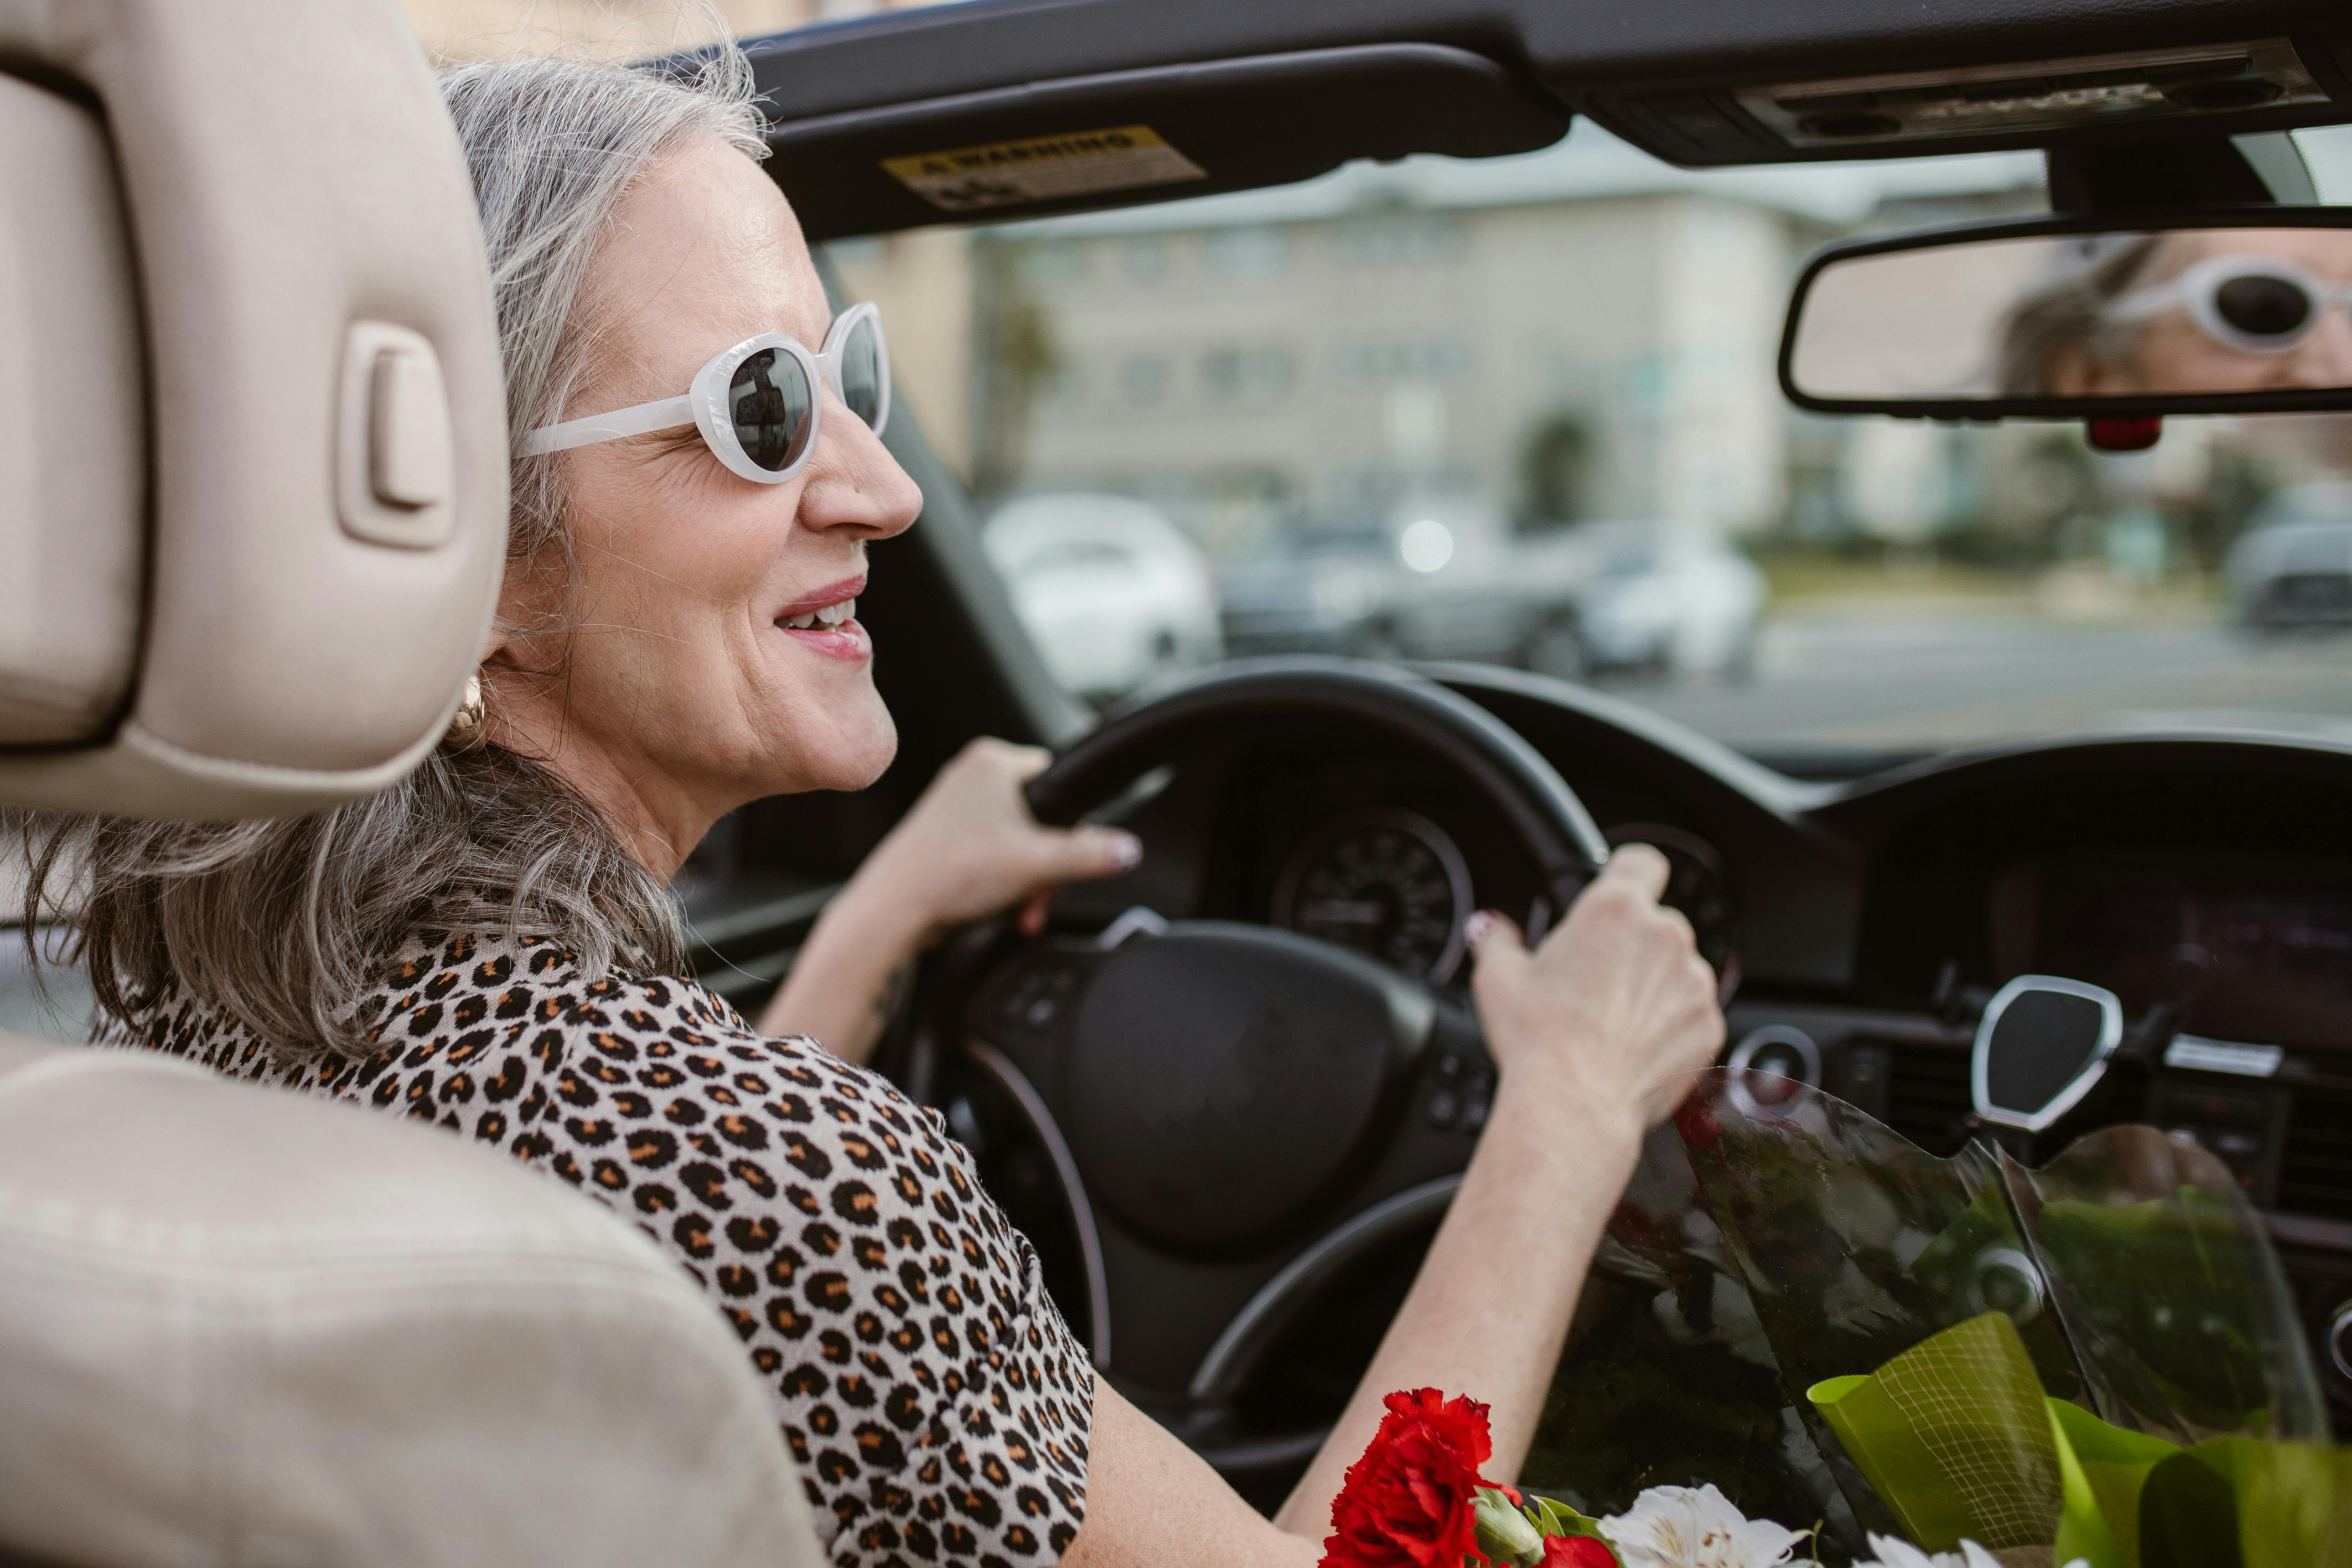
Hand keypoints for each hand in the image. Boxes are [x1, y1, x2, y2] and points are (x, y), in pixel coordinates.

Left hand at [855, 736, 1141, 941]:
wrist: (892, 914)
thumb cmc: (950, 876)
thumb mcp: (1039, 864)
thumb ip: (1091, 854)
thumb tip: (1128, 850)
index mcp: (992, 761)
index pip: (1058, 781)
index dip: (1071, 825)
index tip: (1064, 858)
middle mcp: (969, 775)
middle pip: (1039, 817)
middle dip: (1047, 864)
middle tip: (1039, 895)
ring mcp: (952, 806)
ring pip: (1016, 840)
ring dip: (1026, 879)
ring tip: (1016, 907)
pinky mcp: (942, 836)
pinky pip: (990, 853)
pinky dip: (1001, 881)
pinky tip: (997, 905)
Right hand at [1463, 844, 1723, 1133]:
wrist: (1576, 1105)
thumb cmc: (1539, 1040)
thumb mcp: (1499, 978)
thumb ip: (1497, 939)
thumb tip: (1490, 928)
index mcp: (1614, 909)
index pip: (1641, 861)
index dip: (1627, 875)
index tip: (1615, 896)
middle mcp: (1664, 936)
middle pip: (1656, 921)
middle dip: (1631, 945)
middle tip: (1594, 979)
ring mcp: (1694, 982)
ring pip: (1677, 969)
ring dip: (1653, 985)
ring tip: (1612, 1021)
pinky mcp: (1710, 1025)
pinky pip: (1692, 1012)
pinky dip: (1672, 1025)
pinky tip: (1634, 1047)